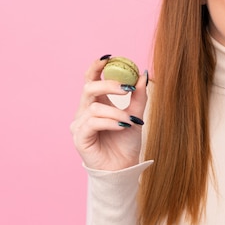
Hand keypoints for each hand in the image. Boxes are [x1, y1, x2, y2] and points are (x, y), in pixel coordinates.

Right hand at [70, 56, 147, 170]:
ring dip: (117, 113)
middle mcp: (85, 111)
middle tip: (127, 88)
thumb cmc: (127, 142)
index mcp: (96, 102)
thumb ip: (139, 95)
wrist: (124, 167)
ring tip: (131, 122)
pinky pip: (92, 124)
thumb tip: (144, 73)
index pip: (91, 78)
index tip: (109, 57)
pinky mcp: (80, 138)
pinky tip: (122, 127)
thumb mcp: (137, 115)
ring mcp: (80, 125)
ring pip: (94, 108)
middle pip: (89, 88)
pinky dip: (110, 123)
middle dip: (109, 85)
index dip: (96, 66)